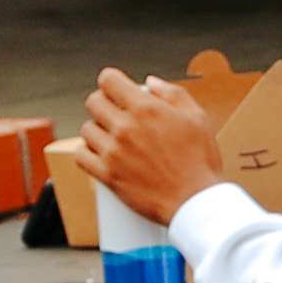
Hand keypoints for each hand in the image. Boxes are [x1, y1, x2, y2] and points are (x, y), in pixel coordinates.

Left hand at [83, 71, 229, 223]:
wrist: (194, 201)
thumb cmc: (200, 161)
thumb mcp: (197, 118)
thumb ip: (173, 93)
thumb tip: (150, 82)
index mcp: (146, 109)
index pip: (108, 80)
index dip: (112, 82)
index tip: (117, 90)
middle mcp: (125, 127)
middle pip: (93, 102)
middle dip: (104, 103)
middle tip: (116, 114)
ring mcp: (113, 152)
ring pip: (86, 129)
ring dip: (97, 130)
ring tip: (111, 137)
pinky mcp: (108, 175)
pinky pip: (81, 156)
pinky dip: (87, 153)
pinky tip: (100, 154)